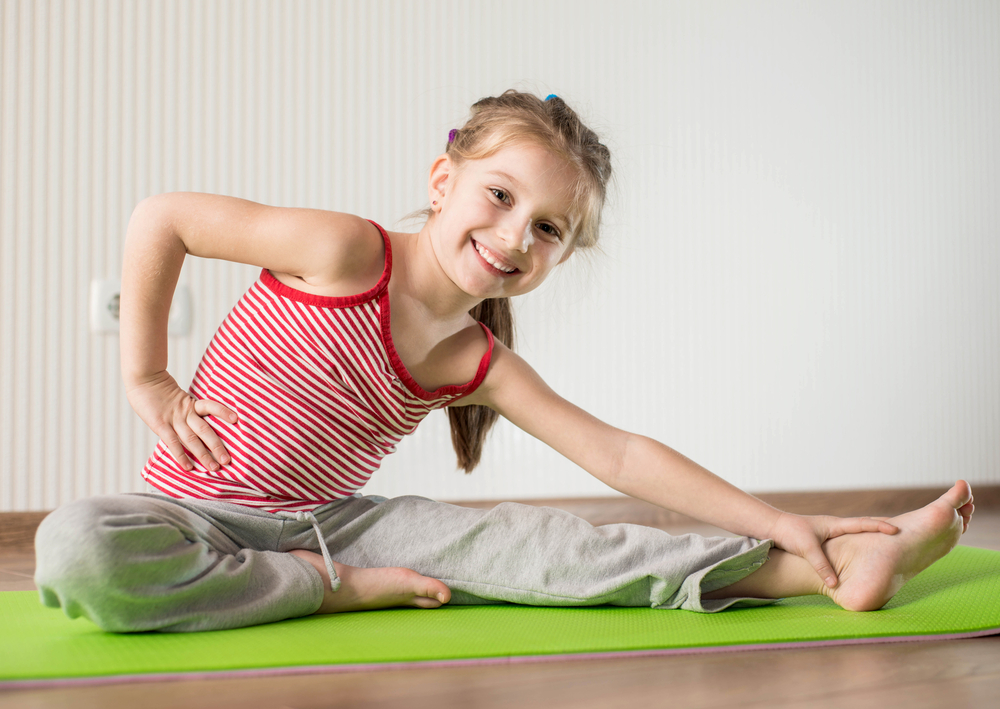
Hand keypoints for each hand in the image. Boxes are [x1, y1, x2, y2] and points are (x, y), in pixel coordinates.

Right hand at [126, 371, 237, 471]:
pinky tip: (189, 467)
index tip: (236, 420)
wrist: (142, 380)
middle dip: (217, 446)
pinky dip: (181, 455)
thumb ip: (187, 408)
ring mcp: (173, 419)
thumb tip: (200, 424)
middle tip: (228, 460)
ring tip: (214, 467)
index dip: (223, 411)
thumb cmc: (158, 390)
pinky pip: (173, 442)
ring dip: (204, 454)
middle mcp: (185, 412)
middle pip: (205, 430)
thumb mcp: (177, 397)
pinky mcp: (160, 424)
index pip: (211, 407)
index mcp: (191, 404)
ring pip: (192, 438)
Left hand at [768, 512, 898, 588]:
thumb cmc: (790, 533)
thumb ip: (822, 566)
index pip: (863, 523)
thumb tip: (836, 584)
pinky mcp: (826, 540)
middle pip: (864, 527)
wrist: (774, 527)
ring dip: (872, 538)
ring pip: (857, 536)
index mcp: (835, 525)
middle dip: (882, 530)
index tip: (897, 530)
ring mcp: (832, 532)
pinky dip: (859, 545)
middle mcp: (836, 527)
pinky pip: (848, 543)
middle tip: (902, 533)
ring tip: (889, 545)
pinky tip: (864, 553)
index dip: (880, 526)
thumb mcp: (807, 549)